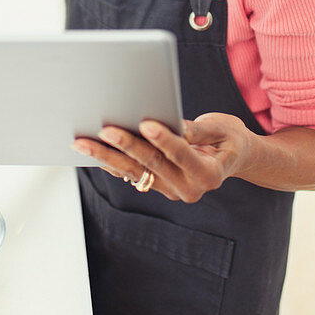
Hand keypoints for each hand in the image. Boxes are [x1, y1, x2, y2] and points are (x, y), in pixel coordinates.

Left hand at [72, 112, 252, 202]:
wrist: (232, 157)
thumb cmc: (229, 139)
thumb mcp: (223, 130)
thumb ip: (197, 130)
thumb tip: (171, 124)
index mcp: (210, 175)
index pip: (182, 155)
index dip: (164, 139)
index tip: (146, 123)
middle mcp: (189, 189)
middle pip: (152, 165)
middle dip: (126, 145)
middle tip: (104, 129)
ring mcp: (171, 191)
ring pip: (134, 172)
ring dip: (107, 156)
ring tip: (82, 142)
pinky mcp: (158, 186)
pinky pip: (130, 174)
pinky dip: (110, 162)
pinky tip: (90, 150)